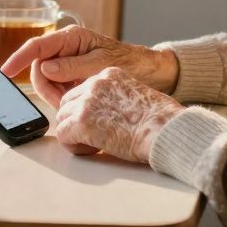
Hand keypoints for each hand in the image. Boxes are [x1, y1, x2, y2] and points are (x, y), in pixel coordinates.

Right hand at [0, 25, 177, 107]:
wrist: (147, 72)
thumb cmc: (128, 62)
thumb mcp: (101, 64)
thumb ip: (73, 66)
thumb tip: (46, 68)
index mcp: (71, 38)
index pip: (36, 46)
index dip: (18, 58)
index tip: (5, 71)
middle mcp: (65, 48)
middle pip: (38, 68)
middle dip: (46, 87)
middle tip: (62, 102)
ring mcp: (67, 63)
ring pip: (45, 81)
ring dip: (54, 95)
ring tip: (72, 103)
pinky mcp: (71, 77)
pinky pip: (56, 89)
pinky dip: (61, 98)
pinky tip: (73, 103)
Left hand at [54, 67, 183, 161]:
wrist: (165, 129)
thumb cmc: (161, 120)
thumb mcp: (138, 96)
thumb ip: (118, 99)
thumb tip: (110, 115)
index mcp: (110, 75)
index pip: (83, 90)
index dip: (87, 111)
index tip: (99, 123)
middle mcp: (95, 84)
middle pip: (67, 102)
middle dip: (76, 121)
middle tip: (94, 136)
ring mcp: (87, 102)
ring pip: (62, 119)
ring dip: (75, 134)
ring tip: (95, 145)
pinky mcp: (82, 122)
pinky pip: (63, 136)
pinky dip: (74, 147)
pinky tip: (93, 150)